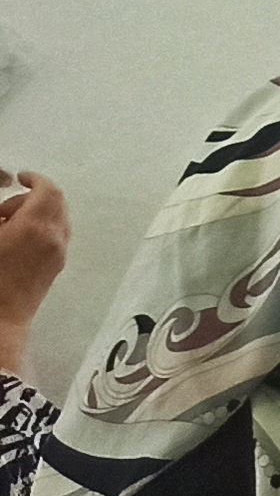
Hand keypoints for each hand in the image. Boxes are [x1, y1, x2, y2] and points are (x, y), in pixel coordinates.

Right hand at [0, 173, 65, 378]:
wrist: (0, 317)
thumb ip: (0, 216)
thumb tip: (4, 211)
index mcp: (35, 226)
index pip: (48, 190)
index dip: (35, 179)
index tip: (22, 178)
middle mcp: (54, 238)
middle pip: (56, 203)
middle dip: (31, 198)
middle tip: (4, 210)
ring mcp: (58, 254)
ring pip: (56, 220)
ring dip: (35, 214)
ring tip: (4, 227)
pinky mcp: (55, 267)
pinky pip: (55, 237)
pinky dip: (40, 229)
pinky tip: (13, 241)